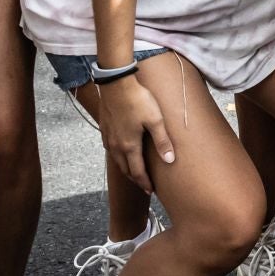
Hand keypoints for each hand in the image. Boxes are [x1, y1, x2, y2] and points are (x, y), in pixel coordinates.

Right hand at [97, 74, 174, 193]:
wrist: (116, 84)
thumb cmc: (138, 100)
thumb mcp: (155, 120)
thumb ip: (162, 141)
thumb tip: (170, 160)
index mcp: (129, 146)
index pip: (137, 172)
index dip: (144, 183)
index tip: (151, 191)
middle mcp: (116, 146)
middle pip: (126, 169)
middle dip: (136, 179)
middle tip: (145, 186)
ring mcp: (108, 138)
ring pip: (117, 161)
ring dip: (127, 169)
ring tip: (136, 172)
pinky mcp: (105, 129)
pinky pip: (111, 150)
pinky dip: (119, 157)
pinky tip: (123, 153)